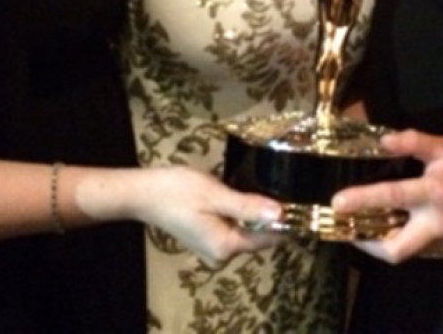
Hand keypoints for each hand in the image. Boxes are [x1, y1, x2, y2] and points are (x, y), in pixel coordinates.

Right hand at [129, 166, 284, 265]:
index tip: (300, 202)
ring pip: (246, 231)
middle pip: (258, 237)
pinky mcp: (206, 237)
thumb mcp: (216, 195)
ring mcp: (212, 247)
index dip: (285, 223)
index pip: (267, 239)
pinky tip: (245, 195)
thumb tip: (281, 214)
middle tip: (284, 188)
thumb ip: (249, 207)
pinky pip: (233, 228)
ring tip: (267, 188)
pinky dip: (242, 215)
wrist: (143, 193)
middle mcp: (221, 254)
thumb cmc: (178, 191)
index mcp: (225, 246)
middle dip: (270, 217)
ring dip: (256, 214)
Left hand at [329, 130, 442, 263]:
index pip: (393, 197)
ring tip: (366, 226)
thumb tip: (383, 140)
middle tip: (349, 229)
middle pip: (396, 250)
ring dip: (381, 242)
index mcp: (436, 192)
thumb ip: (412, 141)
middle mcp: (439, 222)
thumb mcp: (442, 145)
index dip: (363, 200)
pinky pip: (417, 252)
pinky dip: (401, 241)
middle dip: (367, 244)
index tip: (337, 203)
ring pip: (404, 254)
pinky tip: (394, 227)